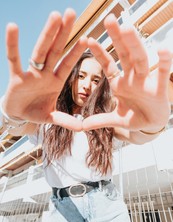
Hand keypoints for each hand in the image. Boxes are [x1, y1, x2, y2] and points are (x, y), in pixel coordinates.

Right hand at [4, 9, 86, 130]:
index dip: (76, 52)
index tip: (87, 38)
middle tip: (71, 13)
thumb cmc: (36, 111)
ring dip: (47, 35)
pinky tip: (12, 28)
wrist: (18, 114)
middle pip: (56, 50)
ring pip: (40, 51)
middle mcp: (45, 73)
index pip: (67, 64)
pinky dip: (12, 45)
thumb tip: (82, 128)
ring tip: (54, 16)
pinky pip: (14, 59)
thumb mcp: (52, 117)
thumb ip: (66, 120)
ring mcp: (31, 73)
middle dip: (63, 33)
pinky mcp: (16, 76)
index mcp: (55, 81)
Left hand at [83, 14, 171, 132]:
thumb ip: (100, 120)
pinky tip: (163, 49)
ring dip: (134, 44)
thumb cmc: (134, 117)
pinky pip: (161, 74)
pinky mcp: (159, 89)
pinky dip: (163, 62)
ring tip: (127, 28)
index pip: (109, 65)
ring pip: (140, 59)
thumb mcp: (115, 120)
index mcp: (120, 84)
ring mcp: (145, 82)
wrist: (151, 125)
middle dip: (117, 39)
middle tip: (109, 20)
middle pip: (124, 55)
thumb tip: (82, 126)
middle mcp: (132, 78)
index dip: (99, 53)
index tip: (87, 39)